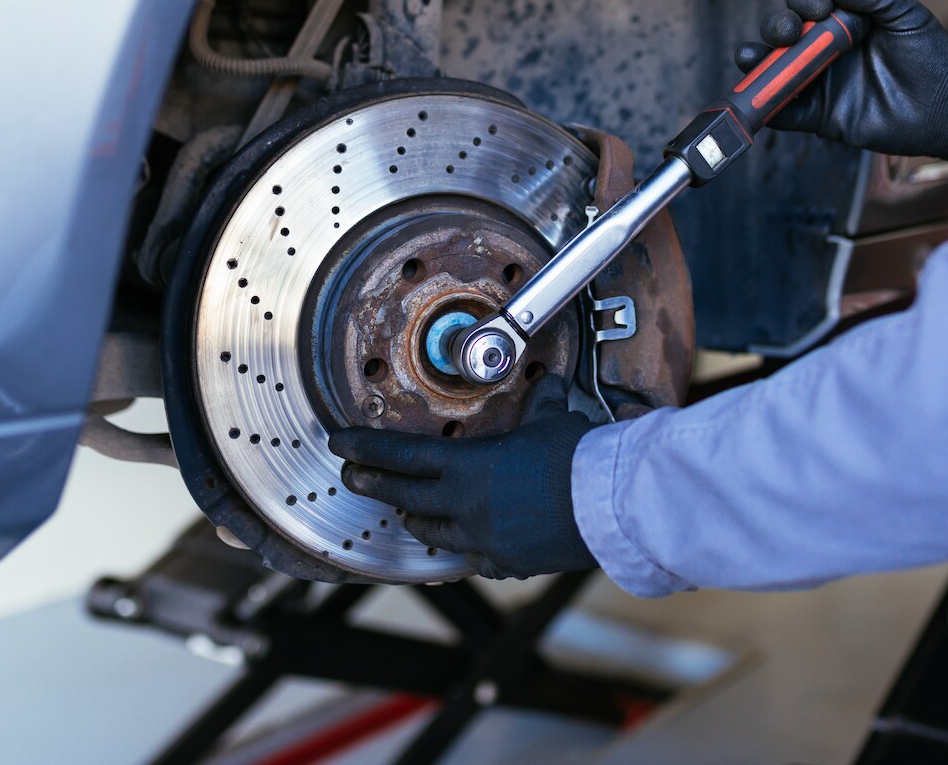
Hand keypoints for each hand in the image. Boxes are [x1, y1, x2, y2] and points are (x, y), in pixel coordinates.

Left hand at [327, 375, 599, 579]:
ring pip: (432, 534)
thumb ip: (540, 404)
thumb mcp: (552, 419)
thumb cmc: (577, 458)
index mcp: (466, 467)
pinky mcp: (506, 562)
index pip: (399, 456)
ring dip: (417, 519)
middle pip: (402, 497)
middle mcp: (463, 507)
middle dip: (372, 485)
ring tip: (410, 511)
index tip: (339, 443)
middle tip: (351, 477)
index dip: (364, 448)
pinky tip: (471, 542)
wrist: (608, 505)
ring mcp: (482, 539)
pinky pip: (474, 557)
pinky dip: (467, 547)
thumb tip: (548, 384)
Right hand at [736, 0, 947, 172]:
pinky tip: (762, 99)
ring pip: (774, 69)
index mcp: (844, 19)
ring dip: (757, 61)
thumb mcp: (906, 14)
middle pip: (783, 31)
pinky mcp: (820, 116)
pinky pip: (786, 112)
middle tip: (789, 32)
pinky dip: (769, 107)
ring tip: (753, 58)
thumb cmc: (932, 56)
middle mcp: (824, 48)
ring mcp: (819, 82)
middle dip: (776, 25)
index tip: (822, 8)